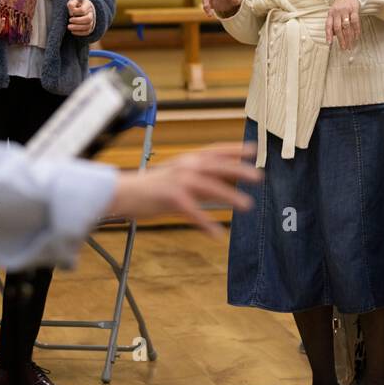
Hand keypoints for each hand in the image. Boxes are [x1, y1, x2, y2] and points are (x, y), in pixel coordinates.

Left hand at [66, 0, 95, 36]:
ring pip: (88, 26)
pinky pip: (87, 32)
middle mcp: (91, 13)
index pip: (83, 10)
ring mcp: (92, 21)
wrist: (79, 10)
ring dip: (77, 28)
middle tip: (69, 21)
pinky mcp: (90, 27)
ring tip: (69, 27)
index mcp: (87, 5)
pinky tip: (72, 31)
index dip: (76, 12)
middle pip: (88, 19)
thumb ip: (71, 5)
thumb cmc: (75, 5)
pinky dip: (79, 33)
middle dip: (78, 21)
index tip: (70, 14)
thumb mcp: (72, 2)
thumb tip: (71, 13)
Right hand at [106, 143, 260, 236]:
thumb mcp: (178, 176)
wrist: (124, 193)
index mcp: (188, 160)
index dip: (235, 149)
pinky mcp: (172, 198)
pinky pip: (193, 212)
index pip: (216, 151)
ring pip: (210, 187)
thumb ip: (200, 179)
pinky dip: (206, 223)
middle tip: (259, 177)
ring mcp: (179, 181)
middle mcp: (186, 167)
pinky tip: (217, 234)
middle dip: (239, 170)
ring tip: (247, 205)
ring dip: (230, 196)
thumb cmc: (152, 187)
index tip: (254, 150)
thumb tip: (224, 185)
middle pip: (218, 166)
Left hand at [326, 0, 361, 49]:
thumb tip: (333, 36)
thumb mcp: (333, 11)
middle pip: (338, 28)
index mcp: (330, 13)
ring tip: (350, 45)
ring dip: (349, 37)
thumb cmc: (340, 4)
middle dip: (341, 39)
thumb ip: (333, 22)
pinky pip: (355, 21)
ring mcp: (346, 11)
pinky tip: (356, 37)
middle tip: (343, 48)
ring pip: (347, 26)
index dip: (328, 35)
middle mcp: (337, 12)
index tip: (329, 43)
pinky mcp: (354, 9)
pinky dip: (356, 30)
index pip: (328, 25)